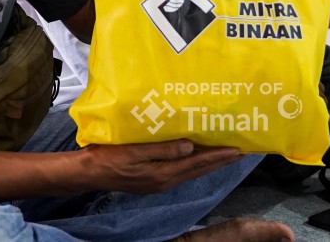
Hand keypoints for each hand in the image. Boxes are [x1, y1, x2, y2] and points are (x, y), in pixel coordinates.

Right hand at [81, 140, 242, 193]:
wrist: (90, 172)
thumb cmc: (109, 156)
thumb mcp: (135, 150)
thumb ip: (163, 149)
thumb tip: (190, 146)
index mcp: (162, 173)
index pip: (197, 163)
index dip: (217, 156)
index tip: (236, 150)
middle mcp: (164, 180)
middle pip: (198, 170)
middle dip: (219, 161)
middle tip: (240, 152)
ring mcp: (159, 182)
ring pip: (191, 171)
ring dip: (209, 163)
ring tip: (224, 154)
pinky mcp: (153, 180)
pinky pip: (180, 171)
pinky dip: (194, 164)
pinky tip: (197, 158)